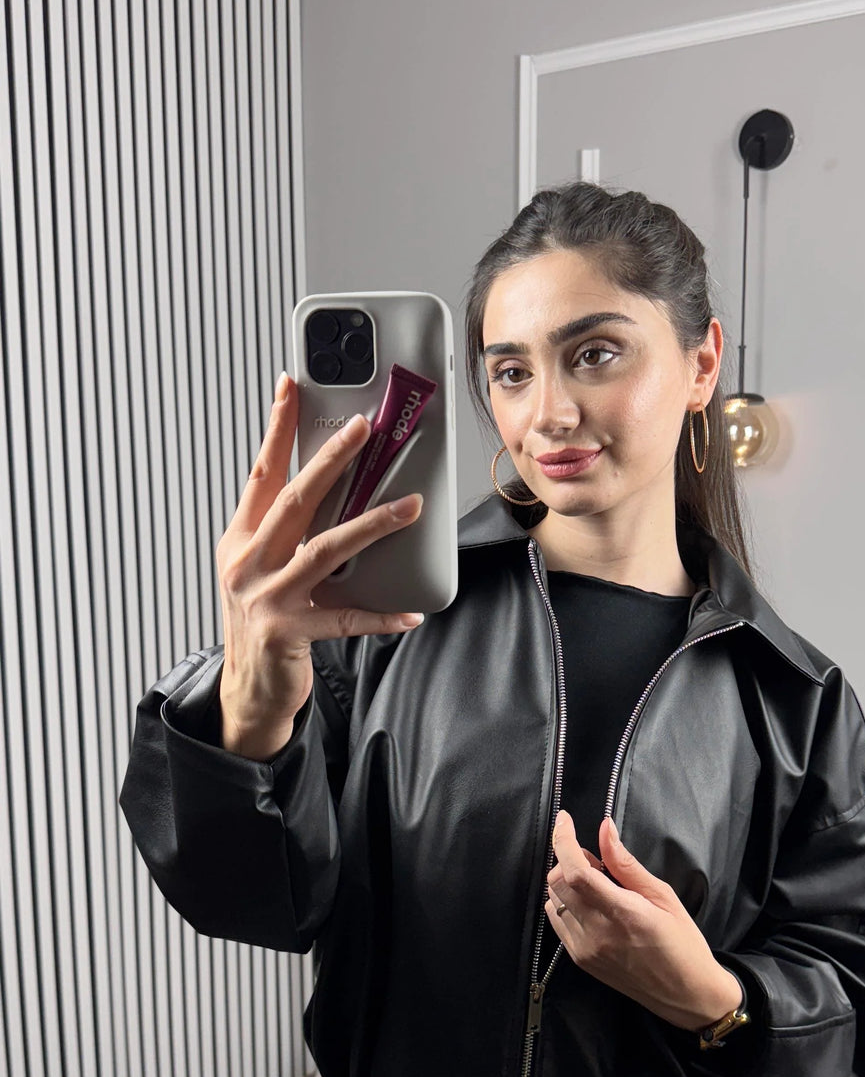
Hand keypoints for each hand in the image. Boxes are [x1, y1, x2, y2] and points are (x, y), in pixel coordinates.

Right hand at [216, 372, 424, 728]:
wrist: (248, 690)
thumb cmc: (262, 623)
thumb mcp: (260, 570)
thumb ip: (284, 533)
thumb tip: (332, 489)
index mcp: (241, 540)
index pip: (261, 473)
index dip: (277, 429)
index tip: (290, 386)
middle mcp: (248, 563)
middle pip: (295, 500)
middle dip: (331, 460)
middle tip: (364, 429)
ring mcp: (267, 598)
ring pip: (326, 549)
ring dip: (373, 525)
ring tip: (411, 507)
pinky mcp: (289, 633)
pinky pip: (346, 618)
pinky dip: (380, 615)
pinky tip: (410, 612)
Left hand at [544, 811, 742, 1031]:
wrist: (685, 994)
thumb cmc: (683, 943)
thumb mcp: (663, 896)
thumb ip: (627, 864)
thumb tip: (604, 829)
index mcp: (623, 914)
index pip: (576, 872)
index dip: (563, 841)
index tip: (564, 819)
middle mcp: (597, 933)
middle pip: (558, 882)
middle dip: (569, 859)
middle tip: (597, 860)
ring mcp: (584, 949)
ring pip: (553, 899)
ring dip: (566, 881)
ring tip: (597, 884)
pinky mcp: (579, 959)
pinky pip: (557, 920)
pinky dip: (564, 902)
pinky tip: (589, 903)